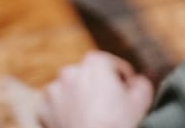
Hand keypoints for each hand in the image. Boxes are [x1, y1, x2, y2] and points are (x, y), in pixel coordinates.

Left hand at [37, 51, 152, 127]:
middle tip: (110, 108)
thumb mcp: (141, 102)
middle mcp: (70, 71)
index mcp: (94, 63)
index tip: (127, 94)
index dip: (122, 80)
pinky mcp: (43, 109)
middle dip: (99, 88)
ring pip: (70, 90)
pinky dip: (63, 113)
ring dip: (79, 99)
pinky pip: (55, 107)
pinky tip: (77, 124)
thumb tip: (138, 80)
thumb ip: (142, 83)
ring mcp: (53, 90)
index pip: (113, 66)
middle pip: (89, 76)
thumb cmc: (117, 125)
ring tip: (92, 118)